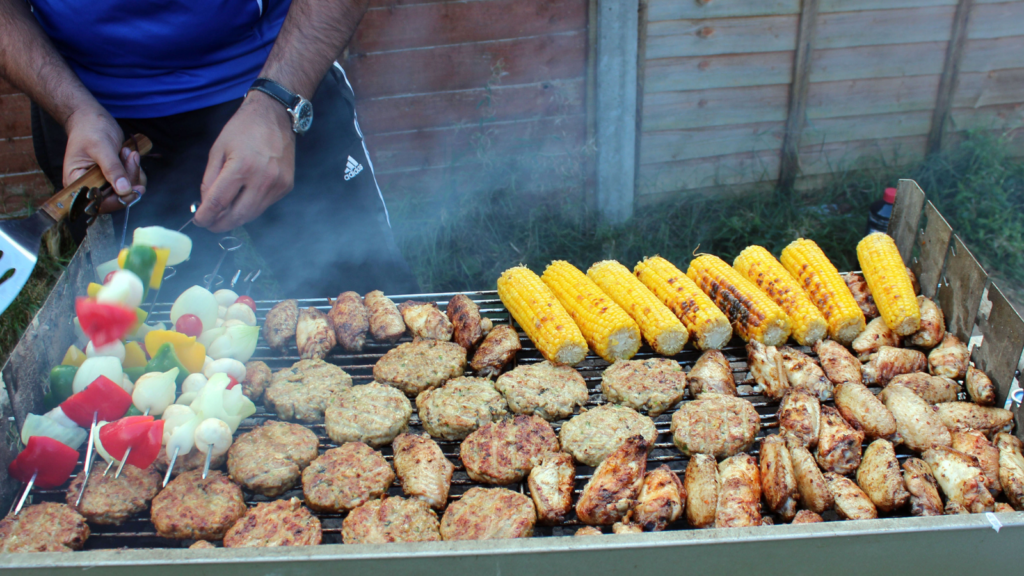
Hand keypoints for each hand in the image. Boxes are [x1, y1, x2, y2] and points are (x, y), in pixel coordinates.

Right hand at [63, 105, 146, 213]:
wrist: (92, 118)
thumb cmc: (90, 130)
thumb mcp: (101, 147)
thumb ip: (112, 168)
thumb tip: (123, 190)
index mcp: (76, 183)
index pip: (97, 203)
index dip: (117, 200)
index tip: (135, 189)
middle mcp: (89, 187)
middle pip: (115, 198)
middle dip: (128, 179)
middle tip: (130, 157)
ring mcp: (102, 183)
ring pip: (126, 191)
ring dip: (132, 172)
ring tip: (126, 152)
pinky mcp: (113, 178)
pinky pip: (131, 183)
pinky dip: (134, 170)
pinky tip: (129, 155)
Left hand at [194, 92, 295, 232]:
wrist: (276, 116)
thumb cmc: (243, 129)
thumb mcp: (217, 150)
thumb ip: (209, 180)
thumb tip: (206, 205)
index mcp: (241, 167)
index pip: (218, 203)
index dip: (205, 216)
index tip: (198, 221)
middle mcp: (262, 179)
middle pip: (237, 215)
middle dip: (220, 224)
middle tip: (209, 224)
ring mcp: (277, 185)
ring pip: (252, 214)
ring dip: (235, 219)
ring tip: (223, 216)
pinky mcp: (286, 187)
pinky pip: (264, 205)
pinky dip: (251, 207)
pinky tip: (243, 199)